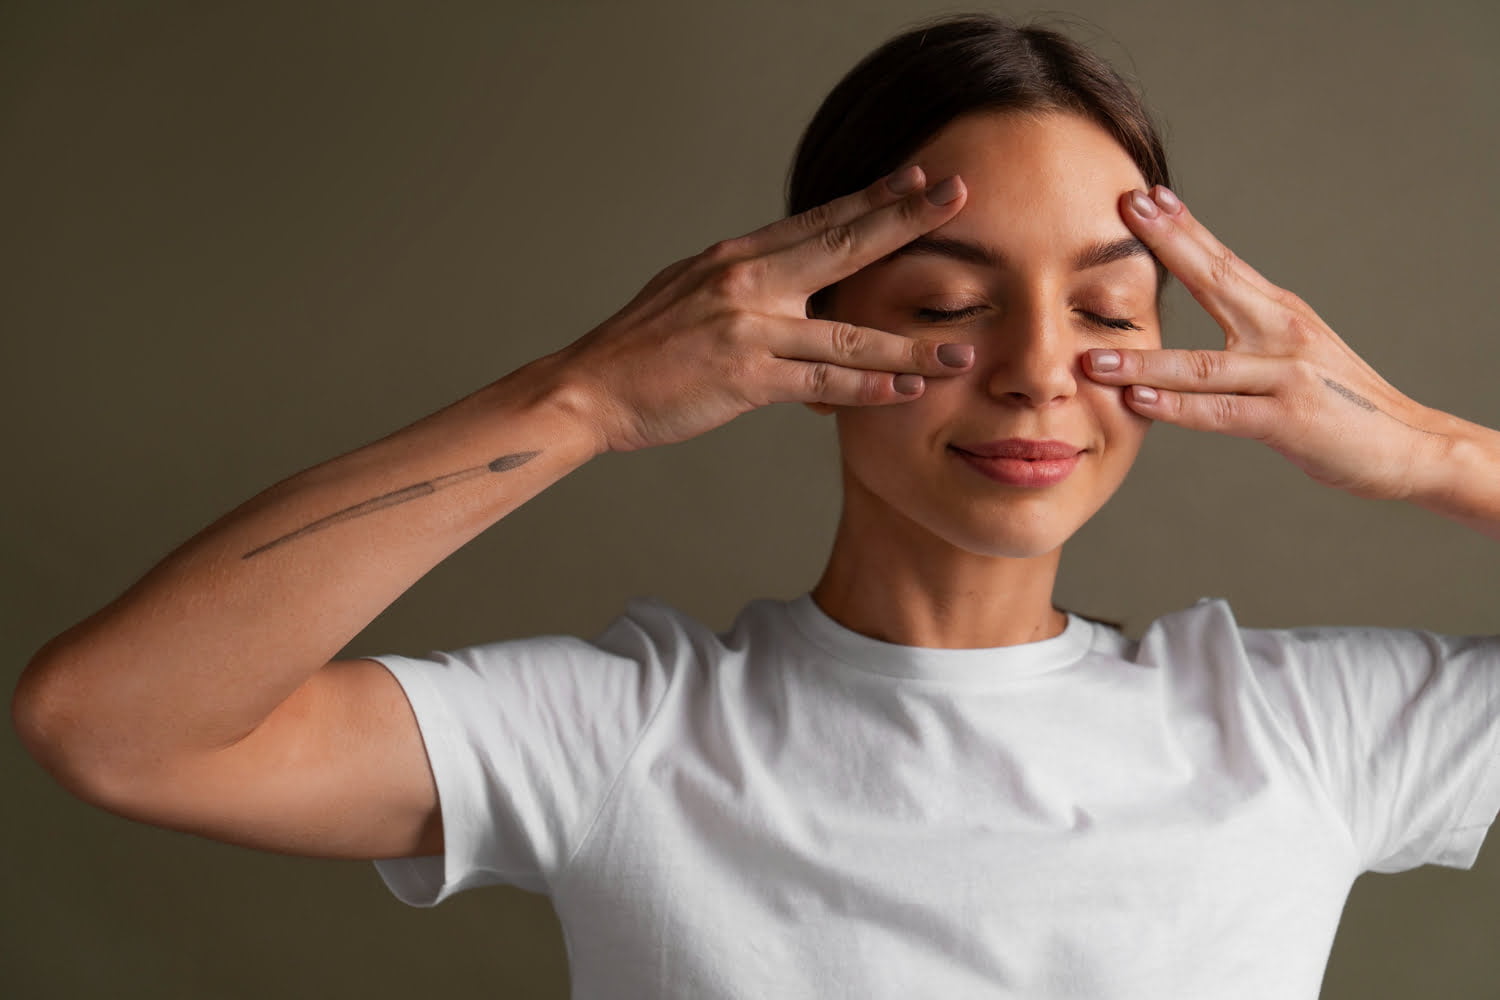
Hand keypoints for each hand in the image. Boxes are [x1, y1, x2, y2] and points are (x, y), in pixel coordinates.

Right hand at [554, 166, 975, 452]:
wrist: (589, 387)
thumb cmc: (640, 347)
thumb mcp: (690, 289)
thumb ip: (743, 280)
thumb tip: (786, 274)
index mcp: (737, 257)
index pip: (819, 220)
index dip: (874, 198)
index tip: (919, 178)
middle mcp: (747, 281)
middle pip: (843, 247)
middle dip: (907, 221)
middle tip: (957, 198)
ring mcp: (748, 329)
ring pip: (847, 334)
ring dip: (910, 345)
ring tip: (961, 351)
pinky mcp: (745, 378)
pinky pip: (822, 383)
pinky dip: (869, 388)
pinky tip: (907, 390)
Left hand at [1084, 185, 1447, 501]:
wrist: (1407, 444)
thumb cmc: (1338, 402)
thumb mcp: (1292, 352)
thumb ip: (1247, 330)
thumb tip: (1205, 301)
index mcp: (1279, 312)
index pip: (1223, 260)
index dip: (1183, 227)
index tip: (1144, 196)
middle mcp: (1282, 332)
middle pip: (1216, 281)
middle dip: (1168, 245)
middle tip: (1125, 212)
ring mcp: (1285, 374)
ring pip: (1202, 364)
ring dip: (1144, 360)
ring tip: (1092, 357)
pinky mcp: (1287, 419)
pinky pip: (1221, 413)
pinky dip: (1177, 407)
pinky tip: (1139, 400)